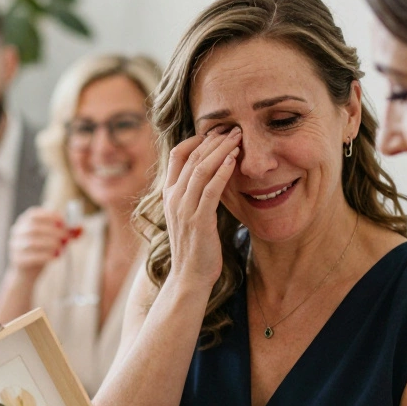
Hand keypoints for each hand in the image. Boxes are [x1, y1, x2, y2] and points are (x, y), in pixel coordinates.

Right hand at [6, 206, 67, 281]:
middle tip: (67, 238)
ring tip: (62, 250)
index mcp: (25, 222)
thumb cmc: (42, 251)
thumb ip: (68, 232)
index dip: (49, 216)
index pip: (34, 214)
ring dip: (51, 244)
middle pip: (34, 228)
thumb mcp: (55, 239)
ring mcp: (15, 246)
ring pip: (32, 242)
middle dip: (54, 232)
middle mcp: (17, 232)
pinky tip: (56, 257)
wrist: (27, 273)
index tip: (63, 222)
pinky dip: (46, 256)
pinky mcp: (17, 260)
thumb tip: (81, 228)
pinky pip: (31, 257)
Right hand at [162, 127, 239, 289]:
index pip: (176, 154)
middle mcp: (173, 198)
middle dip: (214, 140)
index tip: (216, 132)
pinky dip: (222, 172)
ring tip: (237, 138)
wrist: (189, 277)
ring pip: (200, 169)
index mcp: (169, 194)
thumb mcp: (190, 215)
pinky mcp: (198, 221)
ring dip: (221, 150)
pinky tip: (234, 160)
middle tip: (233, 128)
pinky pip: (210, 190)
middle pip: (191, 157)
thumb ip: (196, 194)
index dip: (196, 139)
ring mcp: (184, 209)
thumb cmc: (195, 247)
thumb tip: (214, 175)